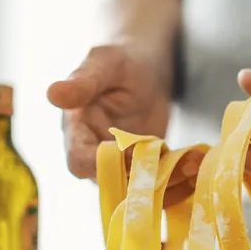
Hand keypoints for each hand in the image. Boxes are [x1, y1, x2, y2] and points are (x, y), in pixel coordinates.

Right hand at [48, 45, 202, 206]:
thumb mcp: (104, 65)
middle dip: (144, 179)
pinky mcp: (145, 168)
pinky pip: (158, 185)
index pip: (79, 163)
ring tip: (194, 166)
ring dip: (168, 184)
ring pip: (138, 190)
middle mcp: (96, 155)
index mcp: (77, 132)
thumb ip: (83, 82)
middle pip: (113, 183)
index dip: (104, 165)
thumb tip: (52, 93)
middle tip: (176, 166)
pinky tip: (198, 166)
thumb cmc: (120, 60)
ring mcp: (122, 165)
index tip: (132, 152)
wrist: (145, 66)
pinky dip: (179, 181)